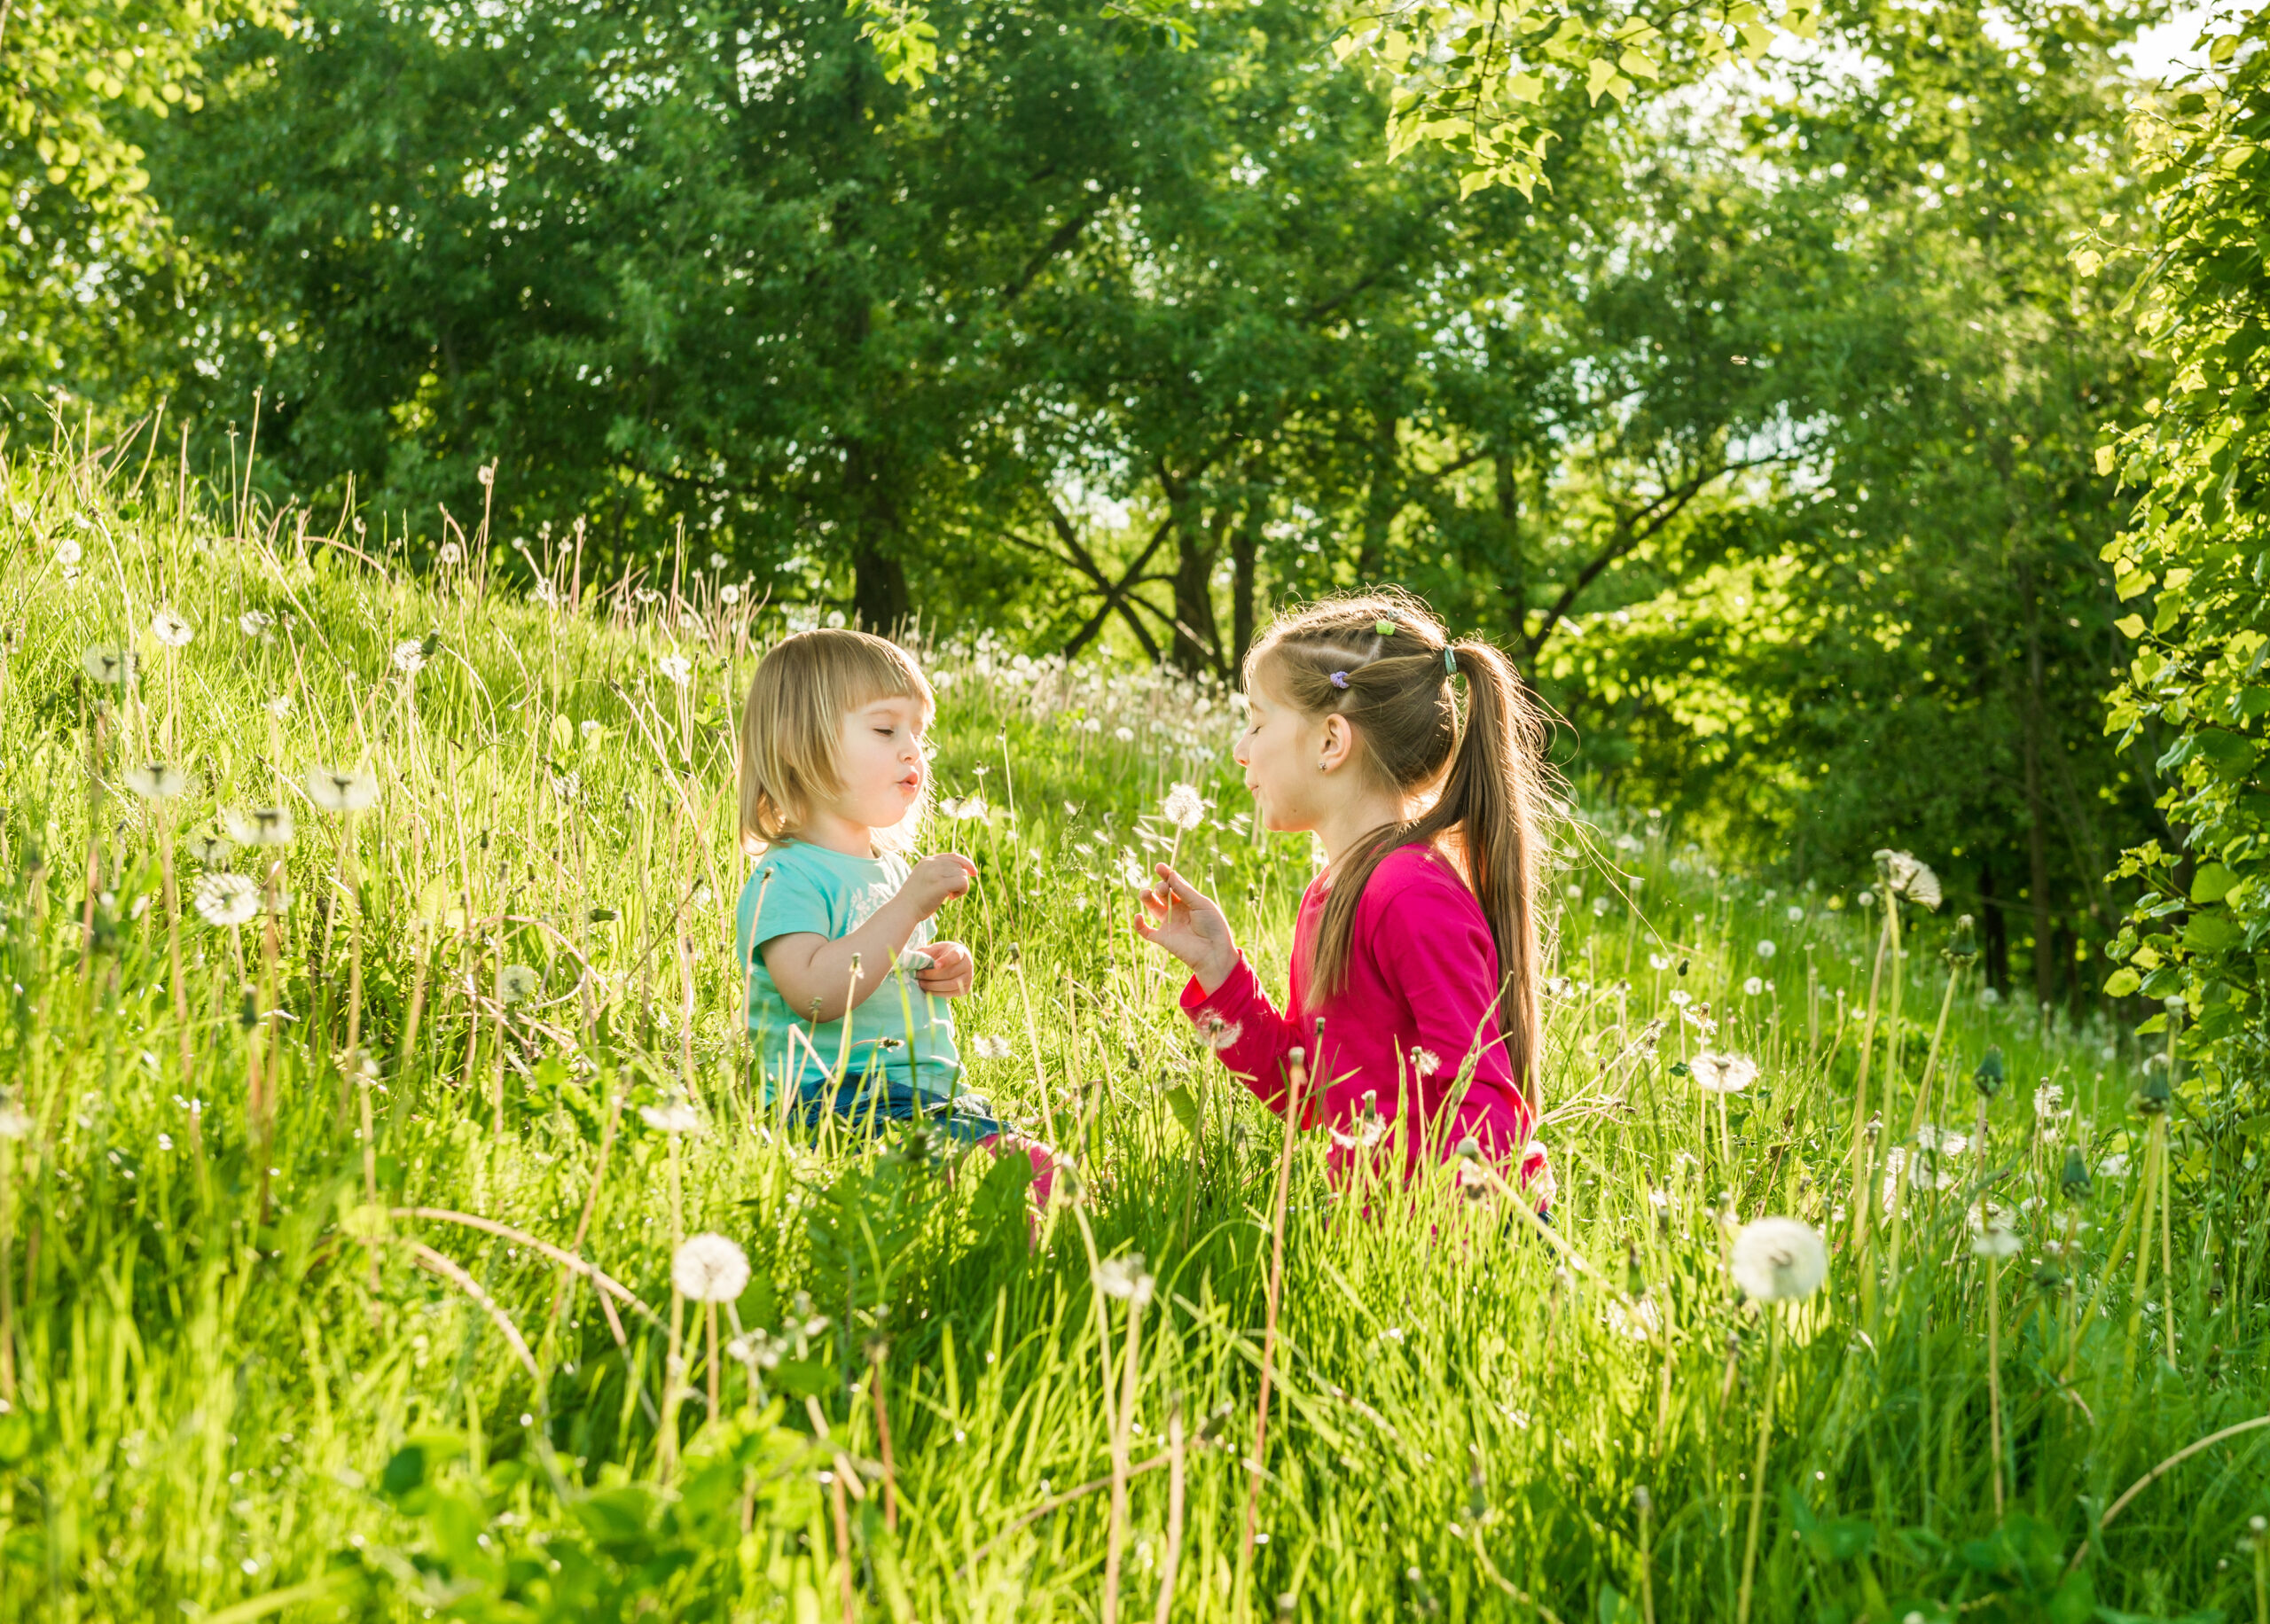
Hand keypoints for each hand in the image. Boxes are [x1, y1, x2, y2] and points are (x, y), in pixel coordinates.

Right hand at [901, 852, 977, 918]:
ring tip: (949, 896)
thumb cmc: (916, 899)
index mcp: (927, 861)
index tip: (973, 873)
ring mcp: (935, 873)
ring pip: (963, 874)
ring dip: (961, 887)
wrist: (903, 910)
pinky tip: (951, 898)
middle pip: (960, 866)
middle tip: (951, 893)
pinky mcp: (940, 884)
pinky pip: (963, 882)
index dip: (965, 863)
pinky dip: (962, 891)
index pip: (953, 856)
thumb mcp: (925, 879)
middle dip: (960, 879)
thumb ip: (939, 872)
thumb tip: (964, 871)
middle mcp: (931, 863)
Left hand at [915, 939, 974, 997]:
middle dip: (931, 976)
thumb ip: (926, 952)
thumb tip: (912, 959)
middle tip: (918, 975)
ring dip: (933, 986)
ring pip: (951, 985)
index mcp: (960, 951)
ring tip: (921, 983)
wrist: (956, 962)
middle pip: (950, 973)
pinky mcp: (966, 989)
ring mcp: (968, 978)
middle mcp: (968, 965)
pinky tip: (928, 990)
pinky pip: (951, 994)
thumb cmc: (942, 954)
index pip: (955, 956)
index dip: (945, 961)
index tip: (935, 964)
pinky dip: (938, 993)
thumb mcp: (935, 949)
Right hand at [1133, 864, 1237, 991]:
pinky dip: (1139, 924)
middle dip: (1160, 887)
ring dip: (1146, 898)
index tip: (1159, 867)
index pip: (1174, 884)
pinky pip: (1145, 931)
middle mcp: (1178, 910)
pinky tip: (1139, 916)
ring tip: (1145, 893)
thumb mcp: (1202, 905)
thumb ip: (1185, 891)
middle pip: (1162, 893)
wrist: (1214, 953)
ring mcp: (1169, 924)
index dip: (1166, 875)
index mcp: (1189, 901)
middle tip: (1164, 889)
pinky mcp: (1163, 938)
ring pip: (1152, 906)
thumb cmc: (1213, 927)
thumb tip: (1171, 875)